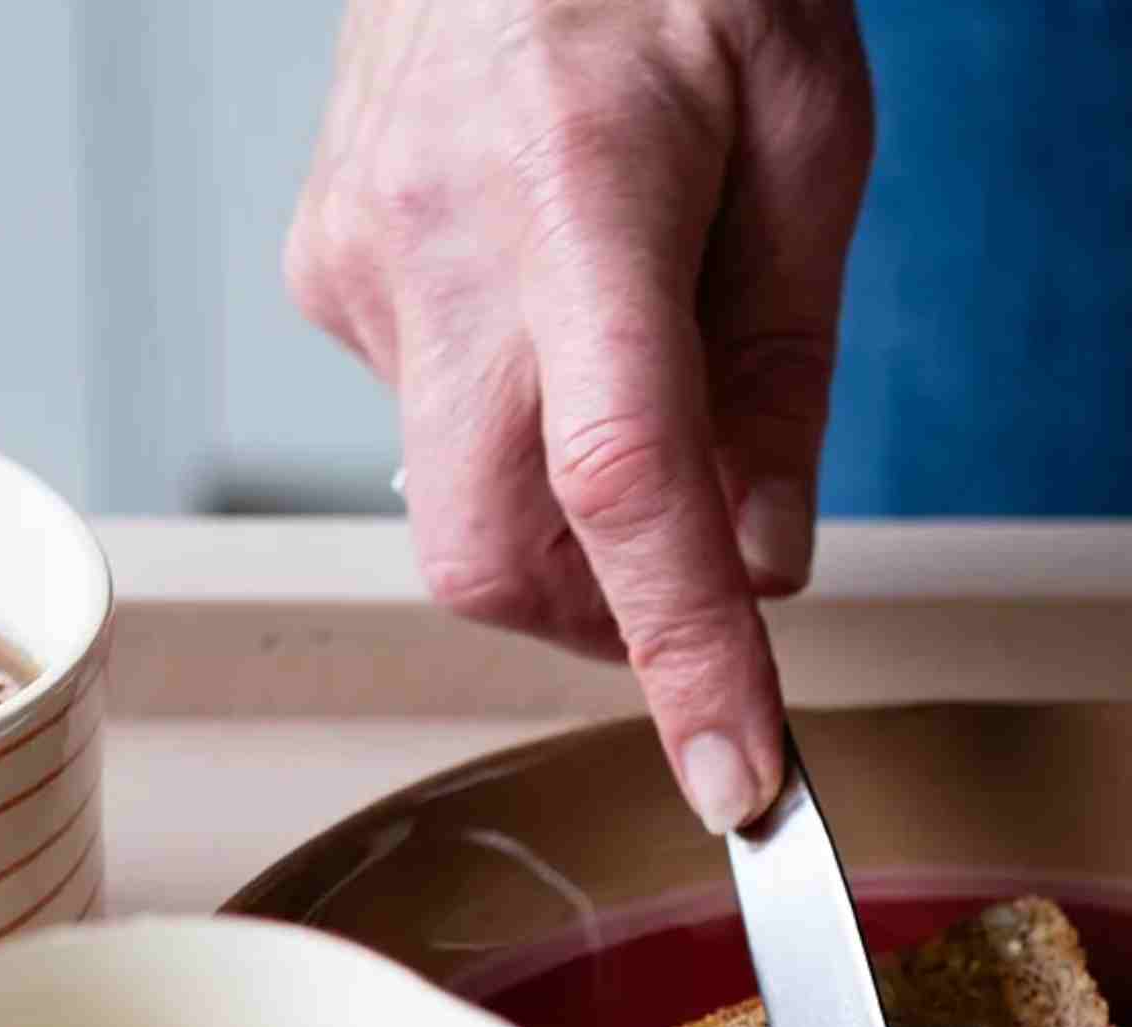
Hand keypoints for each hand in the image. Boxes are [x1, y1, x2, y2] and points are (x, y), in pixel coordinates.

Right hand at [286, 0, 873, 830]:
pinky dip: (510, 426)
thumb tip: (758, 567)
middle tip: (684, 574)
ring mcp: (356, 263)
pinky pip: (425, 423)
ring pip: (455, 506)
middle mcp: (436, 242)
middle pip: (487, 555)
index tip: (736, 783)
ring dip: (559, 510)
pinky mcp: (325, 273)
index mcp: (575, 185)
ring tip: (624, 355)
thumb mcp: (807, 138)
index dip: (684, 659)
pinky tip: (545, 307)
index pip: (623, 486)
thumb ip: (779, 373)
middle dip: (596, 615)